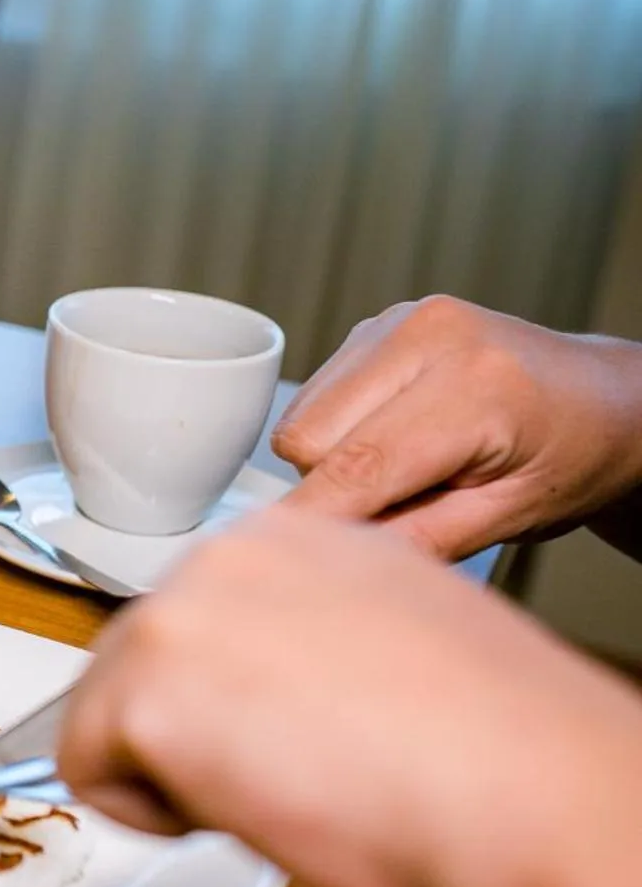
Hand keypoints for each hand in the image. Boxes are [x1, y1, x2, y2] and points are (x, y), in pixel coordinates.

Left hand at [56, 503, 641, 886]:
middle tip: (285, 778)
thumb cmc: (498, 760)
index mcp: (298, 541)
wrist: (528, 803)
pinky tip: (246, 813)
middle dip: (189, 733)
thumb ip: (313, 649)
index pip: (197, 620)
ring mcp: (179, 615)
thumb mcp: (395, 655)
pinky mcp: (147, 692)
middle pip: (138, 661)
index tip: (273, 736)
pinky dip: (149, 817)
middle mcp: (228, 557)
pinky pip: (88, 773)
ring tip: (280, 793)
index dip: (223, 698)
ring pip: (105, 711)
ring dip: (171, 773)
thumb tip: (272, 696)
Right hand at [272, 295, 641, 559]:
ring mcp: (396, 322)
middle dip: (337, 488)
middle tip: (401, 504)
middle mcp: (428, 336)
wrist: (604, 399)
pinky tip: (393, 435)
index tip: (283, 560)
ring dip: (332, 459)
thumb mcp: (510, 517)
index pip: (358, 467)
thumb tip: (339, 563)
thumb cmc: (573, 456)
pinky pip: (313, 396)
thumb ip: (419, 540)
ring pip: (301, 418)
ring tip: (405, 467)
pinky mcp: (375, 325)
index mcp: (475, 385)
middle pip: (310, 441)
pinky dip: (338, 430)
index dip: (311, 521)